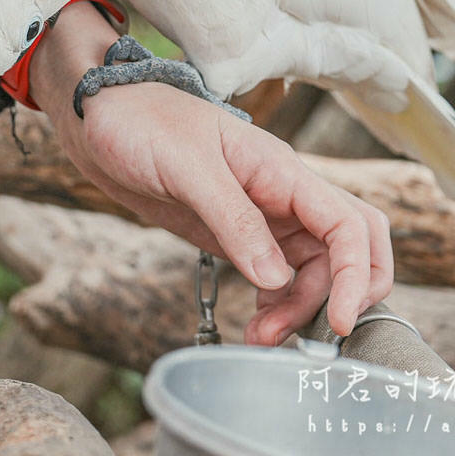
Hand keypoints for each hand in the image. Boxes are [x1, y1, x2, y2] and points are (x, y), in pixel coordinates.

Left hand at [29, 3, 392, 341]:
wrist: (99, 117)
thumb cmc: (141, 122)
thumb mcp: (186, 167)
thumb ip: (232, 218)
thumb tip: (275, 278)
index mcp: (281, 170)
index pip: (349, 223)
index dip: (356, 275)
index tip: (338, 321)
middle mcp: (282, 193)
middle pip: (346, 250)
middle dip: (339, 296)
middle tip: (300, 338)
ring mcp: (262, 214)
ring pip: (314, 268)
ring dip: (301, 309)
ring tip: (260, 338)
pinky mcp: (235, 232)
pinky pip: (278, 273)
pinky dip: (277, 304)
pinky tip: (256, 324)